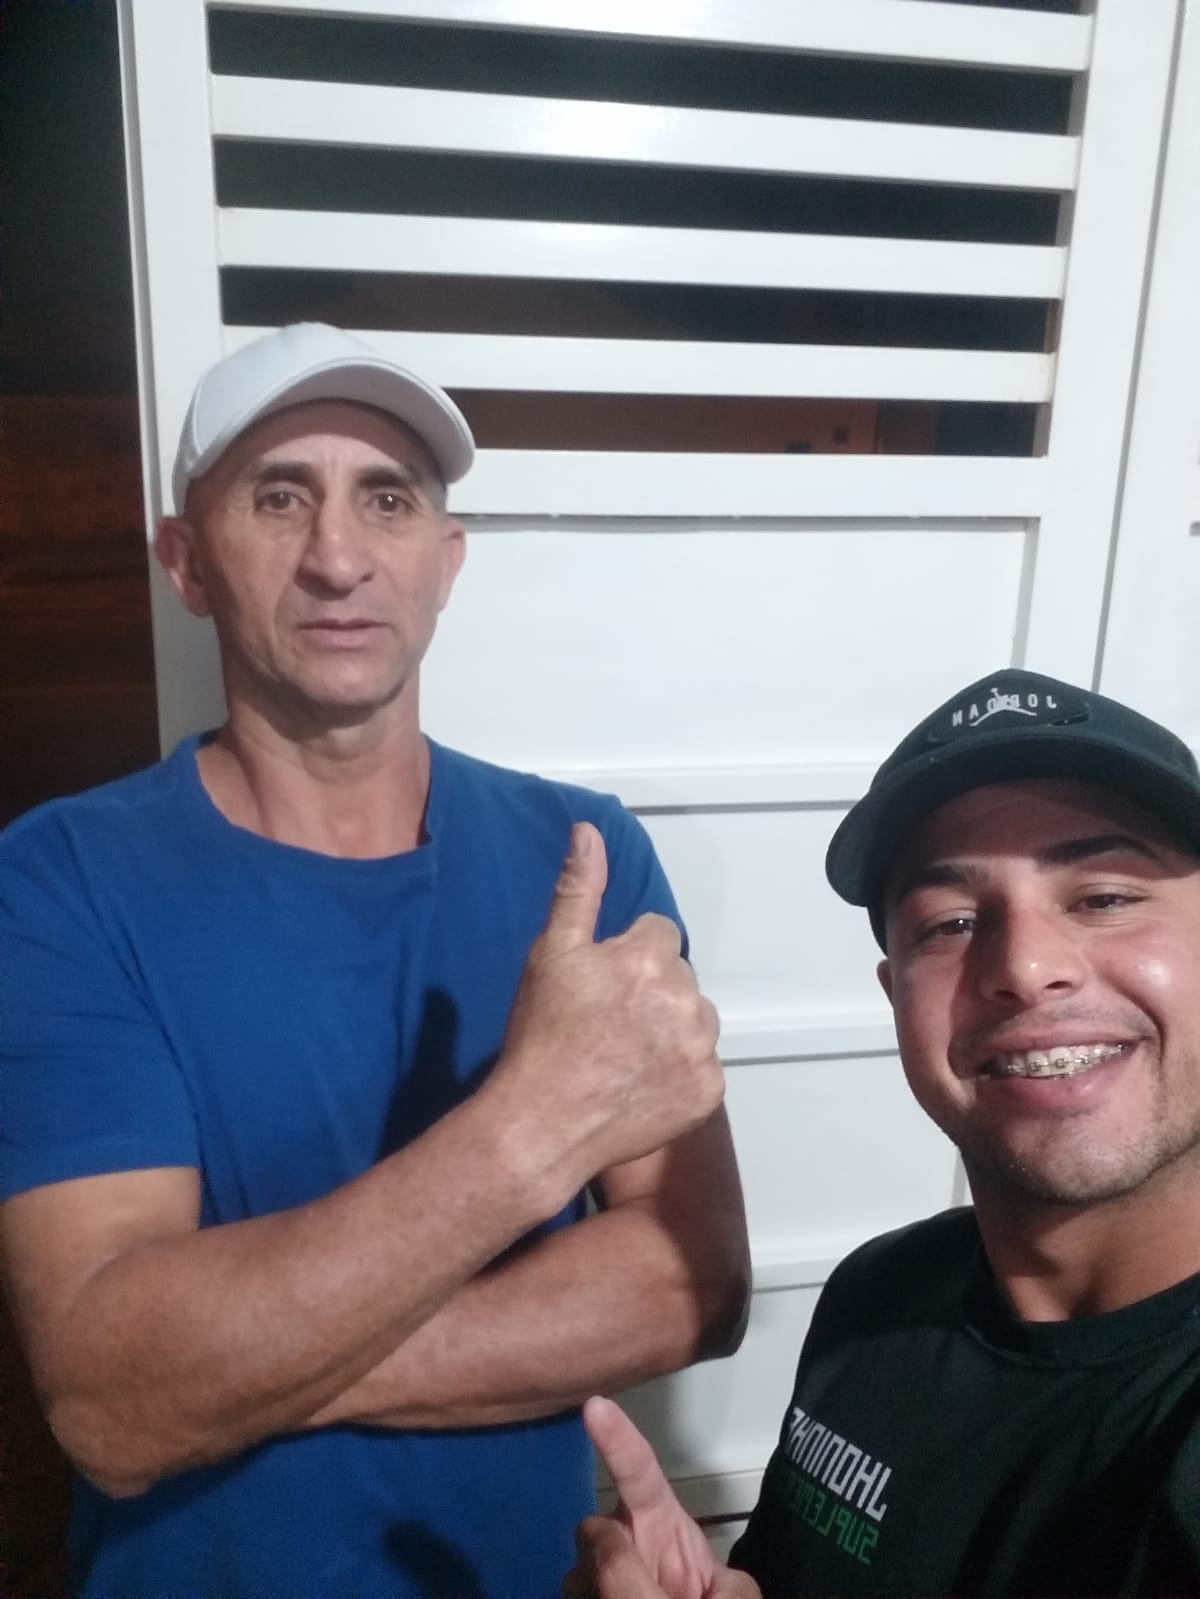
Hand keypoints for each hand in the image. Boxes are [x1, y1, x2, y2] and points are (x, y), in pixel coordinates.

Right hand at [495, 825, 723, 1189]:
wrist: (543, 1123)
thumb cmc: (541, 1037)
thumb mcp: (550, 953)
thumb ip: (578, 889)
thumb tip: (589, 832)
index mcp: (650, 958)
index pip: (658, 934)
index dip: (627, 957)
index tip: (601, 986)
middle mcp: (686, 999)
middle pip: (679, 977)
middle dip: (652, 991)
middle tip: (607, 1023)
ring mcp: (701, 1049)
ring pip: (695, 1020)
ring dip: (672, 1029)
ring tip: (625, 1055)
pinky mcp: (709, 1091)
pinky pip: (702, 1067)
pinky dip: (680, 1072)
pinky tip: (642, 1083)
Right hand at [564, 1397, 761, 1598]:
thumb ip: (677, 1578)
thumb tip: (603, 1536)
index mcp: (670, 1532)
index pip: (641, 1477)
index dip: (619, 1442)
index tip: (594, 1407)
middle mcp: (634, 1548)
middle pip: (594, 1533)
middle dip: (598, 1558)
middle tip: (625, 1592)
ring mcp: (611, 1578)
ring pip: (577, 1575)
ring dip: (594, 1590)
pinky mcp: (595, 1589)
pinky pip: (574, 1588)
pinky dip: (588, 1592)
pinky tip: (601, 1596)